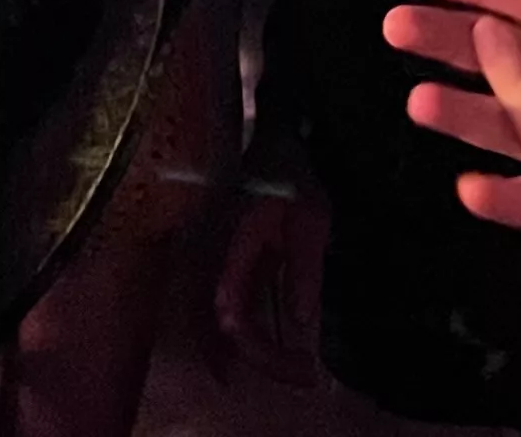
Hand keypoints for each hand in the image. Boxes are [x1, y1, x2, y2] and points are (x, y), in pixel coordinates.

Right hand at [209, 187, 328, 386]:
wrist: (269, 145)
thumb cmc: (291, 180)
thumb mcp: (310, 221)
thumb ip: (303, 271)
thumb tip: (300, 321)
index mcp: (231, 251)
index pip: (232, 316)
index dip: (261, 351)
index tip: (302, 367)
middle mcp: (210, 263)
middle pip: (216, 331)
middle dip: (259, 360)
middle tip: (304, 376)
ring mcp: (211, 265)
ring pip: (210, 326)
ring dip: (248, 355)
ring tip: (292, 372)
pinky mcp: (221, 267)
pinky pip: (218, 312)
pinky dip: (237, 340)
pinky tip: (265, 353)